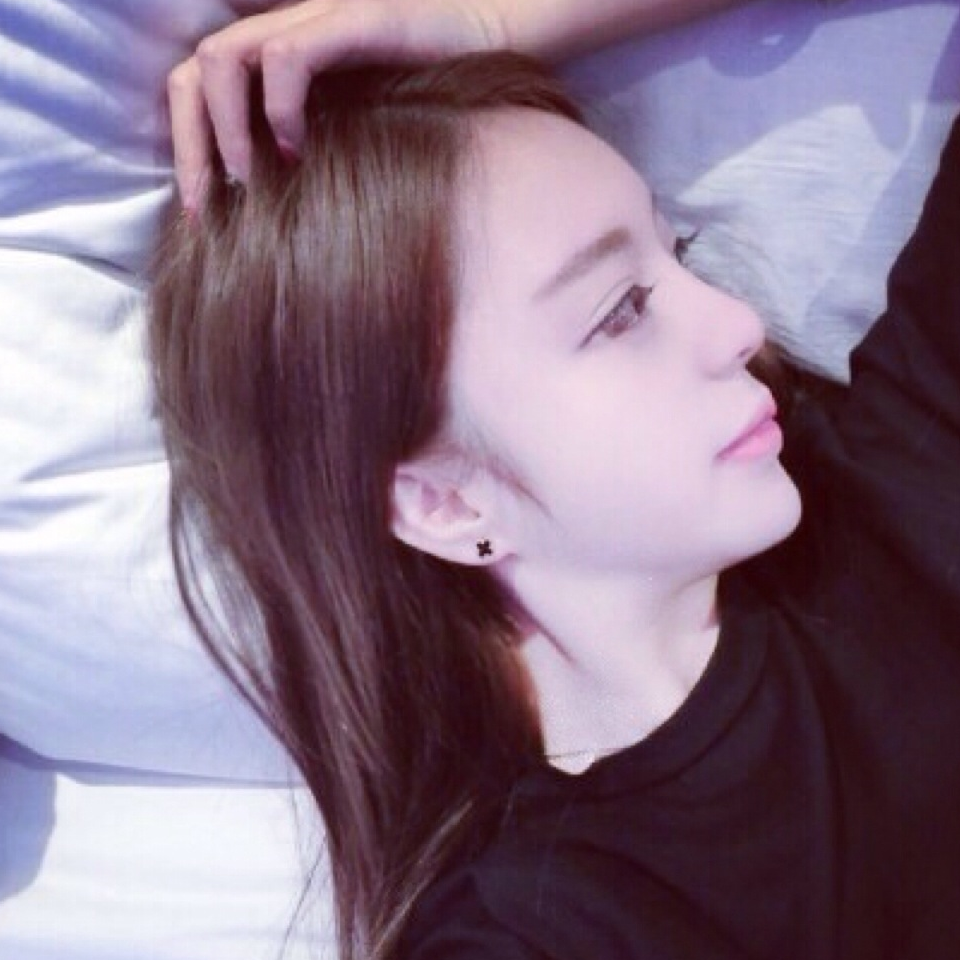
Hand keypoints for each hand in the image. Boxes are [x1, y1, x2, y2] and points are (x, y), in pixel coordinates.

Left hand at [168, 0, 505, 207]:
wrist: (494, 43)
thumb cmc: (427, 100)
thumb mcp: (353, 134)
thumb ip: (312, 154)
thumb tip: (271, 212)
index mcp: (277, 59)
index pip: (196, 88)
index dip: (187, 147)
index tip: (198, 213)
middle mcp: (284, 32)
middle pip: (192, 71)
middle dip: (190, 146)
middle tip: (206, 210)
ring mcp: (314, 22)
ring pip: (223, 57)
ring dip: (227, 130)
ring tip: (251, 182)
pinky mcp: (351, 22)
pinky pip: (288, 57)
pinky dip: (280, 108)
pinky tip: (300, 150)